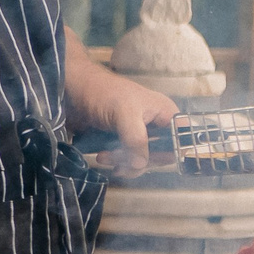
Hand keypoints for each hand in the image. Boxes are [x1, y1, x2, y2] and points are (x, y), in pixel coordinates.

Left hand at [65, 33, 178, 178]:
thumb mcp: (125, 114)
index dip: (171, 154)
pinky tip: (101, 157)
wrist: (72, 89)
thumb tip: (141, 164)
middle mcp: (156, 125)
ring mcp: (138, 134)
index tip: (151, 160)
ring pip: (141, 160)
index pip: (181, 141)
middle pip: (160, 155)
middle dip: (140, 161)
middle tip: (120, 161)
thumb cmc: (103, 93)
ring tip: (103, 157)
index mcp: (165, 114)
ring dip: (123, 164)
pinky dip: (115, 162)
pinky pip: (126, 160)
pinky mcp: (121, 141)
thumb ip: (136, 139)